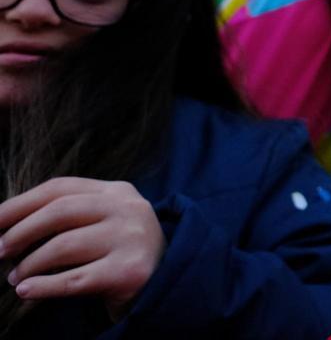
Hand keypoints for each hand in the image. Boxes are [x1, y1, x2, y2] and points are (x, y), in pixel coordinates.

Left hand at [0, 177, 164, 317]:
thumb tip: (8, 224)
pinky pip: (74, 280)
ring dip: (29, 264)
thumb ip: (70, 214)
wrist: (166, 282)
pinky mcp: (129, 271)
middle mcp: (128, 209)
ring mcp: (132, 239)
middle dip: (20, 232)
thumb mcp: (104, 221)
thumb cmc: (120, 251)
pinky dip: (43, 286)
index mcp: (118, 191)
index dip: (20, 204)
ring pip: (63, 247)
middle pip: (60, 212)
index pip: (60, 188)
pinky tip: (26, 291)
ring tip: (15, 277)